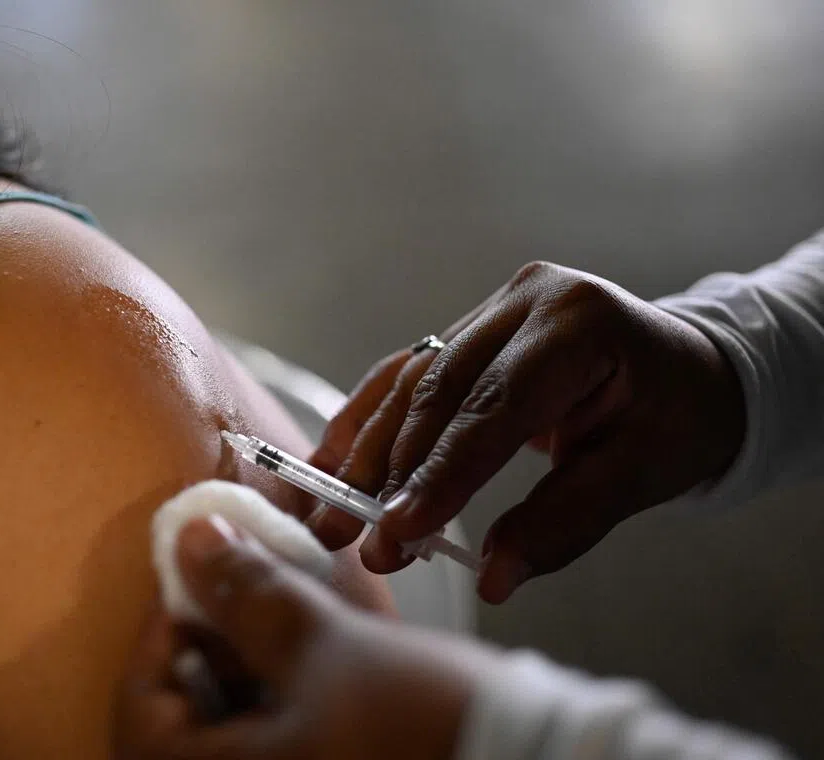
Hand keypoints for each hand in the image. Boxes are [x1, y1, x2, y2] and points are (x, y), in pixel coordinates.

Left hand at [114, 516, 491, 759]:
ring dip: (242, 667)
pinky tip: (310, 654)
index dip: (157, 636)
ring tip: (278, 611)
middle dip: (205, 648)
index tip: (194, 582)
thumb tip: (194, 541)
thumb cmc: (427, 727)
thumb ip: (249, 596)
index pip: (138, 713)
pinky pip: (277, 742)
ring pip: (231, 732)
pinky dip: (278, 695)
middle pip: (181, 725)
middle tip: (235, 592)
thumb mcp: (328, 648)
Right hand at [307, 262, 745, 601]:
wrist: (689, 370)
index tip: (397, 531)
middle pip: (438, 390)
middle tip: (356, 539)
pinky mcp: (467, 329)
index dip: (442, 471)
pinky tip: (329, 463)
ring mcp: (490, 309)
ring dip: (366, 453)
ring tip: (330, 515)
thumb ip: (565, 522)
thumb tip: (492, 580)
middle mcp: (524, 301)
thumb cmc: (679, 418)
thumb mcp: (643, 473)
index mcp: (578, 323)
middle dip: (390, 471)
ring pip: (410, 382)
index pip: (496, 405)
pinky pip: (405, 373)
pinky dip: (367, 422)